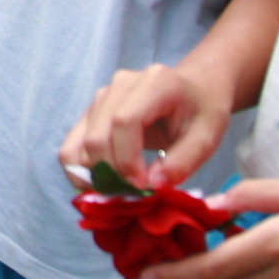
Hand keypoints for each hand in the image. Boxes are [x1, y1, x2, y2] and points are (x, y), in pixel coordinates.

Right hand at [62, 58, 236, 194]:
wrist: (194, 90)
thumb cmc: (203, 112)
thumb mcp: (207, 138)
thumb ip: (183, 162)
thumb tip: (151, 186)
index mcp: (154, 83)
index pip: (124, 122)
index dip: (128, 160)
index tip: (143, 186)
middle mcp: (120, 84)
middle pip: (98, 137)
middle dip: (113, 175)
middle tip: (134, 196)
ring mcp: (101, 97)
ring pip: (79, 145)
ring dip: (95, 177)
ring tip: (121, 192)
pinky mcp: (91, 113)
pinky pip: (72, 147)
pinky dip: (80, 172)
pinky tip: (102, 186)